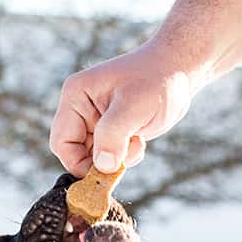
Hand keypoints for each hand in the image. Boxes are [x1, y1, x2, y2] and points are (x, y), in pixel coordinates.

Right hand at [49, 41, 195, 175]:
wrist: (180, 70)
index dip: (78, 162)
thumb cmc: (157, 80)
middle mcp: (80, 110)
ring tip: (136, 141)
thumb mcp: (132, 107)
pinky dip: (124, 157)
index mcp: (75, 97)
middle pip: (76, 154)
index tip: (102, 171)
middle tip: (123, 157)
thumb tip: (103, 167)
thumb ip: (112, 137)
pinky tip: (139, 139)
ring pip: (94, 159)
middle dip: (100, 161)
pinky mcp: (111, 131)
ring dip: (116, 160)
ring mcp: (95, 121)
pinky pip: (109, 157)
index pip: (62, 142)